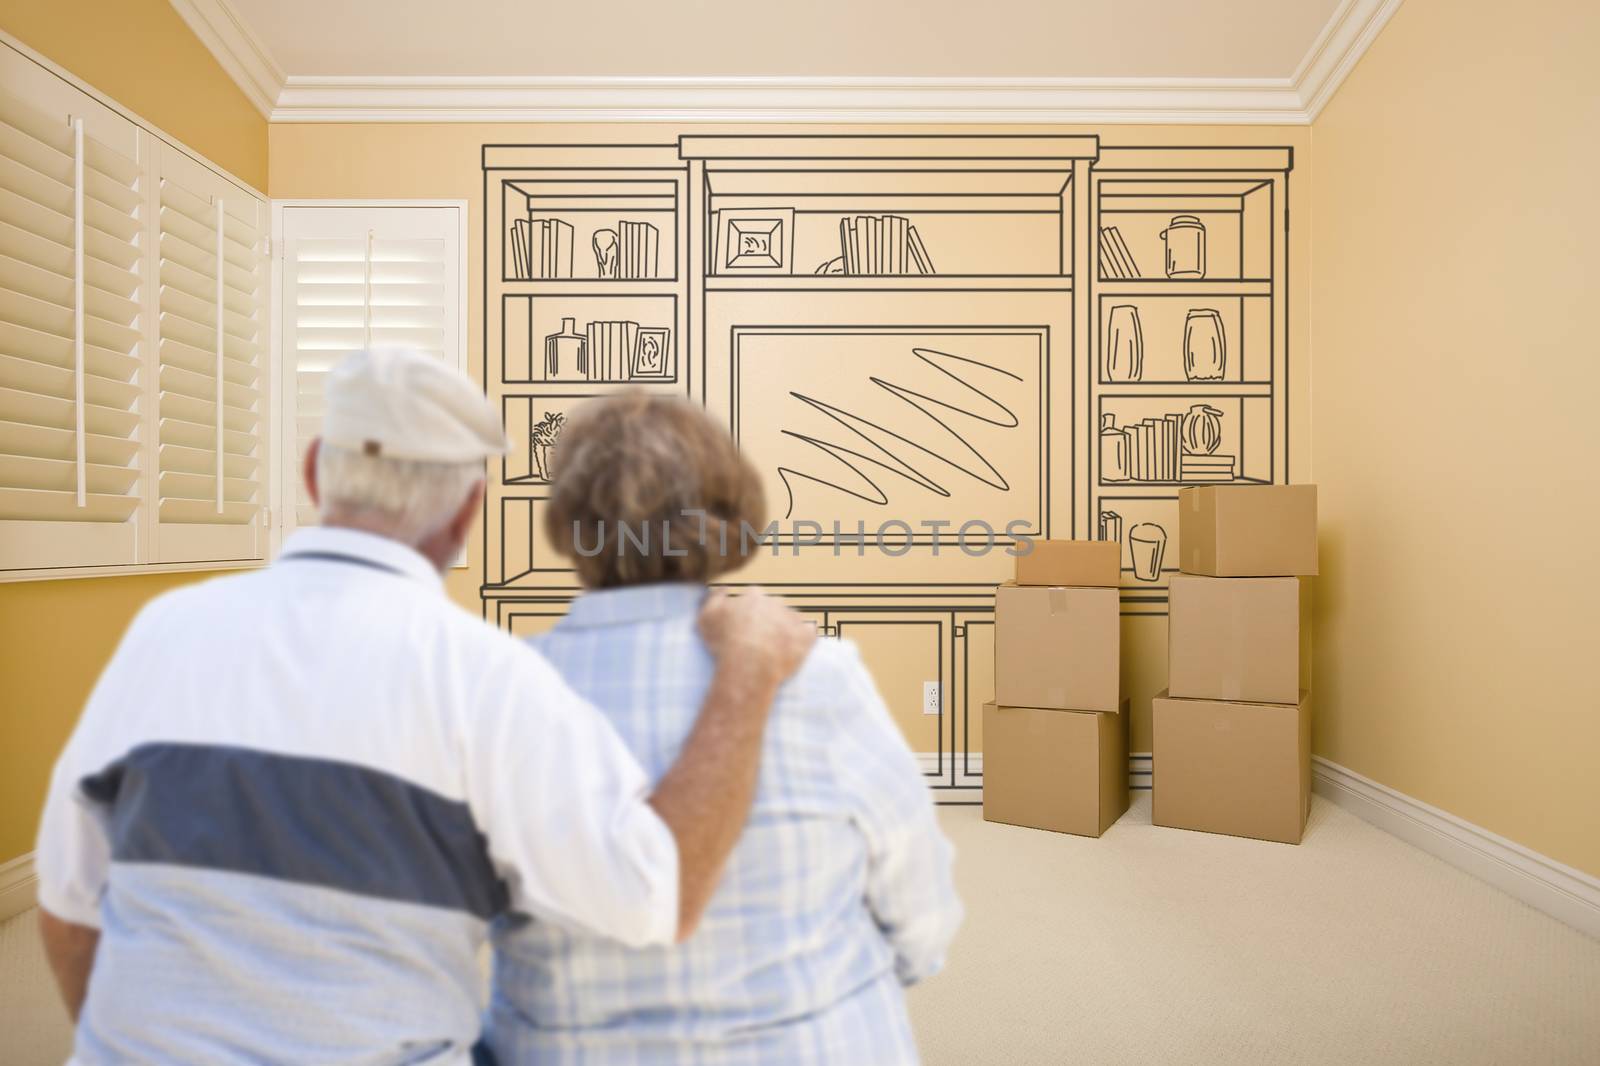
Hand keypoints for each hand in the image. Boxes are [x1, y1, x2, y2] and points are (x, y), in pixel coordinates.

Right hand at [698, 586, 815, 688]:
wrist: (748, 665)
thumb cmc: (724, 643)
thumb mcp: (706, 617)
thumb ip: (714, 598)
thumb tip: (724, 589)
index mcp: (753, 595)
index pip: (753, 598)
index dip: (748, 614)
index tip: (743, 628)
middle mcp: (775, 601)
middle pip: (773, 607)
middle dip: (768, 620)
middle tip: (759, 641)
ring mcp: (792, 617)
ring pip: (791, 619)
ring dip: (785, 629)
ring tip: (775, 649)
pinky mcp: (806, 635)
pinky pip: (809, 633)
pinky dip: (804, 639)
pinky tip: (793, 650)